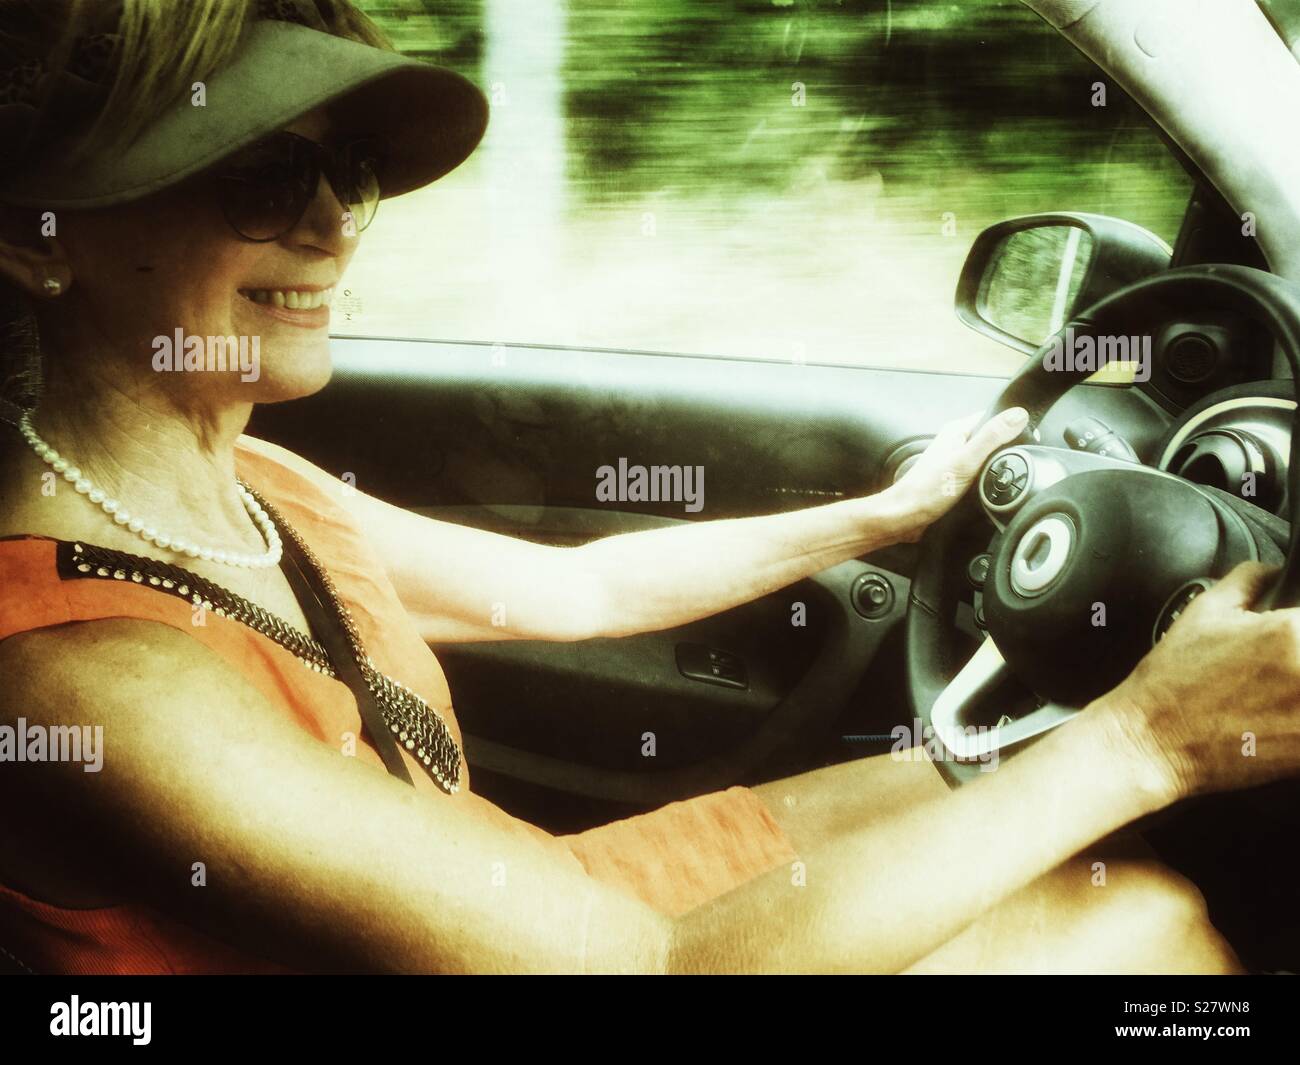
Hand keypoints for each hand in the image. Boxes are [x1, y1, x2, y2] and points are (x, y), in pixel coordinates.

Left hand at [887, 407, 1029, 542]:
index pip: (993, 416)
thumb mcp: (966, 461)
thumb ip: (992, 437)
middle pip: (993, 438)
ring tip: (1003, 477)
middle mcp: (956, 443)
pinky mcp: (956, 479)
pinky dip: (988, 480)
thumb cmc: (926, 491)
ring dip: (997, 466)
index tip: (1028, 436)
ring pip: (987, 458)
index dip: (1012, 424)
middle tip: (1016, 462)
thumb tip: (1018, 415)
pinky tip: (992, 489)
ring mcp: (955, 461)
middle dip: (1007, 448)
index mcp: (957, 431)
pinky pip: (980, 474)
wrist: (905, 517)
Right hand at [1097, 562, 1299, 802]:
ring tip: (1278, 693)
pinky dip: (1298, 719)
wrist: (1152, 742)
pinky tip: (1281, 718)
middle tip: (1277, 672)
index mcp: (1292, 631)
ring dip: (1298, 690)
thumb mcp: (1203, 612)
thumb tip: (1275, 571)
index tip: (1292, 636)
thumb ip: (1250, 579)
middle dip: (1299, 659)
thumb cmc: (1173, 681)